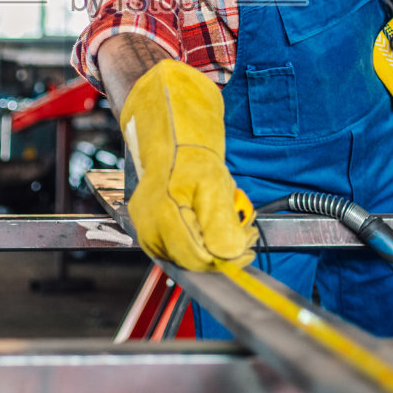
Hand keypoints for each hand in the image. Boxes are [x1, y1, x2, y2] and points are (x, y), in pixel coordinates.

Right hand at [119, 60, 256, 270]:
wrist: (169, 131)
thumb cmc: (189, 150)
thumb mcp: (214, 183)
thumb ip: (221, 224)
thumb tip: (229, 256)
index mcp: (164, 215)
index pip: (198, 260)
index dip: (226, 259)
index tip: (247, 247)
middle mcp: (149, 226)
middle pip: (192, 261)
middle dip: (222, 249)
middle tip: (244, 229)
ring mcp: (146, 226)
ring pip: (186, 254)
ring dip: (213, 243)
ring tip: (230, 219)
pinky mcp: (149, 224)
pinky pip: (179, 243)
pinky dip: (201, 236)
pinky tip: (212, 218)